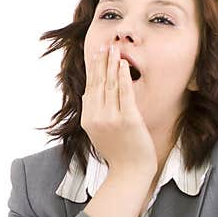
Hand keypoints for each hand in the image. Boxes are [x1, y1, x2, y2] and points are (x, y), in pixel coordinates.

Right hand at [81, 43, 156, 174]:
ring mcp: (111, 118)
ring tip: (114, 48)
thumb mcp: (97, 133)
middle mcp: (96, 117)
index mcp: (87, 119)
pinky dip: (123, 76)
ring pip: (110, 85)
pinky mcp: (127, 120)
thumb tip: (89, 93)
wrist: (129, 172)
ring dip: (111, 64)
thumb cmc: (118, 153)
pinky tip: (123, 64)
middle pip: (98, 83)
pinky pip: (124, 93)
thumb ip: (93, 113)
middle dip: (101, 61)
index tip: (95, 53)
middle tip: (104, 44)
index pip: (90, 88)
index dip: (93, 69)